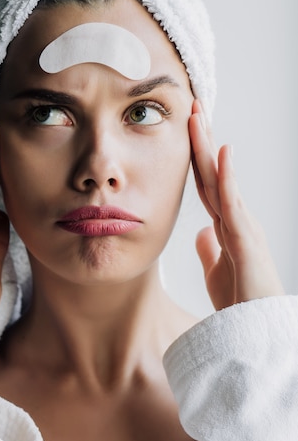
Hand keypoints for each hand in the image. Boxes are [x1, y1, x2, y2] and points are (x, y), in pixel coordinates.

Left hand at [189, 100, 283, 310]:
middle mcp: (236, 218)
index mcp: (226, 224)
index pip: (207, 182)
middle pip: (214, 172)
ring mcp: (243, 225)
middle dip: (201, 139)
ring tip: (199, 116)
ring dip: (209, 146)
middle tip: (192, 107)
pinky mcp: (247, 239)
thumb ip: (209, 248)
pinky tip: (221, 151)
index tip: (186, 130)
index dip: (195, 156)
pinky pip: (233, 202)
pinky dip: (227, 176)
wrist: (255, 333)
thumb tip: (200, 232)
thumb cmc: (240, 302)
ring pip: (222, 178)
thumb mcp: (216, 270)